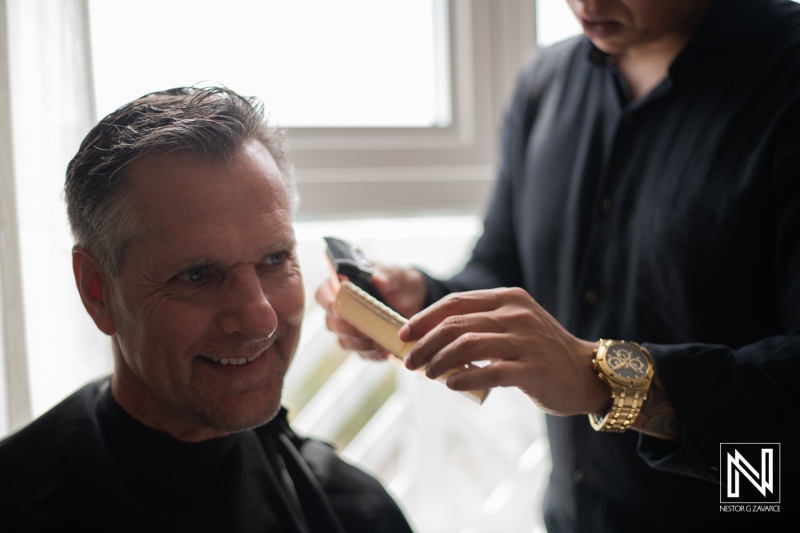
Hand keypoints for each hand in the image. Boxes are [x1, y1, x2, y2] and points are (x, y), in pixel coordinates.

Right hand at [314, 264, 427, 360]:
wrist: (414, 300)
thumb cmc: (399, 282)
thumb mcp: (396, 276)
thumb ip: (387, 276)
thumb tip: (378, 279)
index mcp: (341, 286)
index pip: (322, 295)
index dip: (328, 303)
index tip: (339, 309)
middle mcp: (341, 308)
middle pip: (331, 322)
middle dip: (347, 328)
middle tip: (365, 329)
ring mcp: (350, 328)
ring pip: (344, 341)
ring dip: (360, 344)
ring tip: (378, 341)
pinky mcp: (363, 343)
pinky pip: (360, 353)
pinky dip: (371, 354)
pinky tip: (385, 352)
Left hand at [399, 287, 607, 415]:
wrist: (587, 374)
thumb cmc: (541, 352)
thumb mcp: (513, 325)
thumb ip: (479, 326)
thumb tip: (430, 342)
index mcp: (508, 298)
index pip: (455, 302)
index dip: (424, 318)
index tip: (404, 335)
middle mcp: (516, 314)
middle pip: (456, 323)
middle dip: (425, 343)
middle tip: (410, 361)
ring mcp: (527, 340)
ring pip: (468, 345)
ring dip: (440, 361)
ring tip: (427, 374)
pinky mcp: (534, 369)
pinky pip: (491, 371)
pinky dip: (465, 378)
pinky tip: (451, 384)